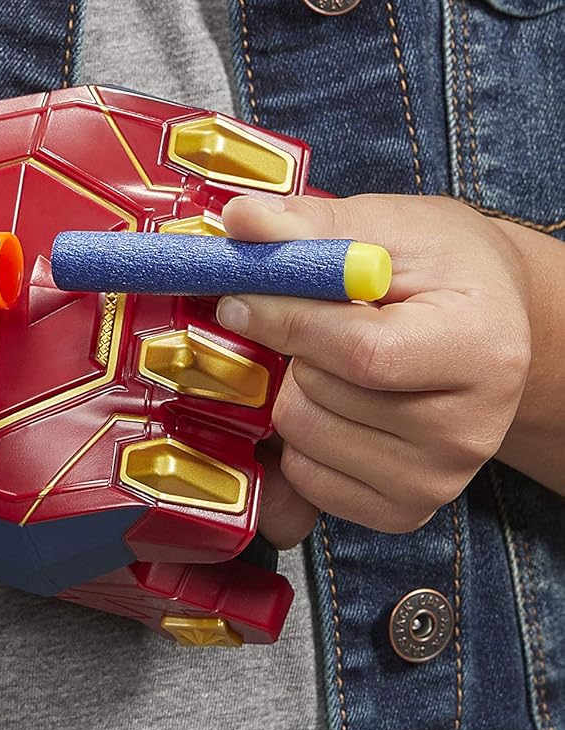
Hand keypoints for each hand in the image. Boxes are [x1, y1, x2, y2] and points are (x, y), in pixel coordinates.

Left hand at [214, 192, 534, 546]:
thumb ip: (313, 224)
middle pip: (319, 398)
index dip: (284, 322)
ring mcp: (437, 480)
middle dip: (289, 353)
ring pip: (302, 439)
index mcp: (479, 350)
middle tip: (312, 326)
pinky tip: (328, 404)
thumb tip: (240, 220)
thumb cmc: (441, 272)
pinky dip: (297, 441)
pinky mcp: (404, 510)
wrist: (491, 327)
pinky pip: (306, 480)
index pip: (359, 353)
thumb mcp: (390, 226)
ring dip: (292, 394)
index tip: (238, 298)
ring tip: (328, 364)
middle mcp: (468, 430)